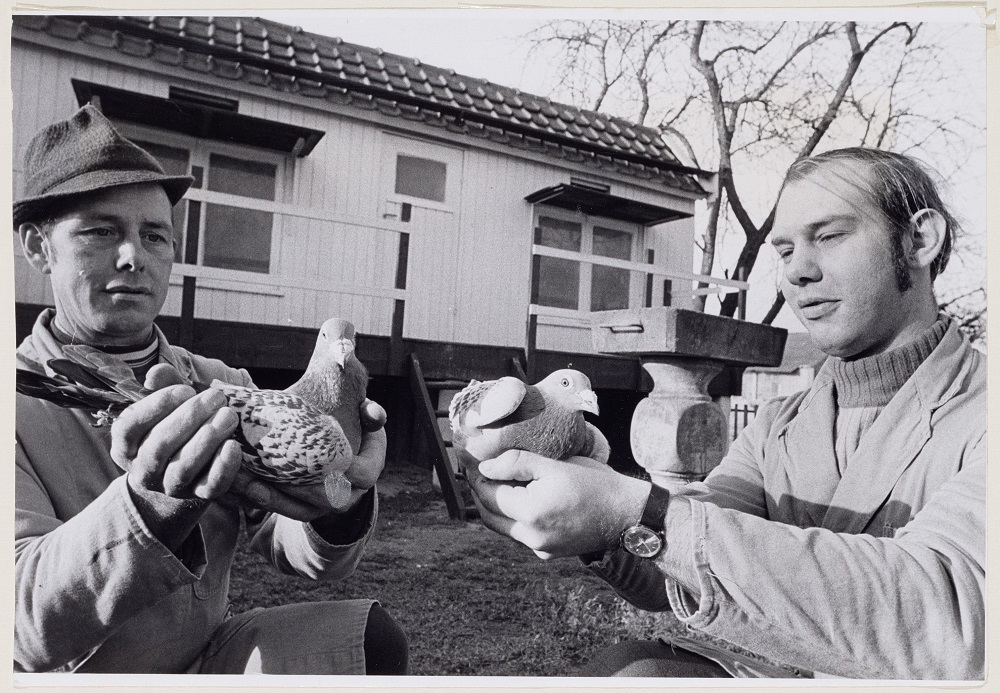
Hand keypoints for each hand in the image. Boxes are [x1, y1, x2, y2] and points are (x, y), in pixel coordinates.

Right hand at [110, 365, 242, 551]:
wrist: (189, 473)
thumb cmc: (177, 428)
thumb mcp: (169, 406)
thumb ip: (165, 386)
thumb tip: (157, 373)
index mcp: (126, 446)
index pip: (130, 427)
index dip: (156, 406)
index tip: (185, 389)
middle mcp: (143, 470)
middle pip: (159, 447)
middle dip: (189, 418)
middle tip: (216, 397)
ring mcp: (170, 487)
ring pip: (183, 469)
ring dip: (207, 440)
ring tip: (229, 415)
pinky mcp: (199, 496)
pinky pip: (210, 487)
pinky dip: (223, 467)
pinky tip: (234, 445)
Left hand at [226, 426, 387, 521]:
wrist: (331, 441)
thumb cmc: (348, 421)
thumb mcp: (363, 414)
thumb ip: (371, 412)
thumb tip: (374, 414)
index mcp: (369, 470)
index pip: (363, 474)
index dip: (346, 468)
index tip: (321, 455)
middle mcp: (350, 493)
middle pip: (327, 498)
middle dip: (300, 488)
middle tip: (272, 471)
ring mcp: (325, 505)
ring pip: (302, 511)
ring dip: (275, 500)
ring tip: (249, 483)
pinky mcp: (303, 509)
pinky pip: (284, 511)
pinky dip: (264, 501)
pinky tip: (243, 486)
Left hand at [464, 449, 649, 558]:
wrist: (626, 514)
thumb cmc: (595, 484)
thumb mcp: (555, 465)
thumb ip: (517, 463)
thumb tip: (485, 467)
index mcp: (530, 513)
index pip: (488, 494)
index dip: (477, 476)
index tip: (474, 461)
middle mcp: (530, 537)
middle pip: (489, 515)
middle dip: (481, 492)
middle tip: (481, 470)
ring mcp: (539, 548)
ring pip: (503, 526)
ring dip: (497, 505)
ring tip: (502, 481)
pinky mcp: (548, 553)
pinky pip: (521, 534)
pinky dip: (515, 517)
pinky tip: (525, 498)